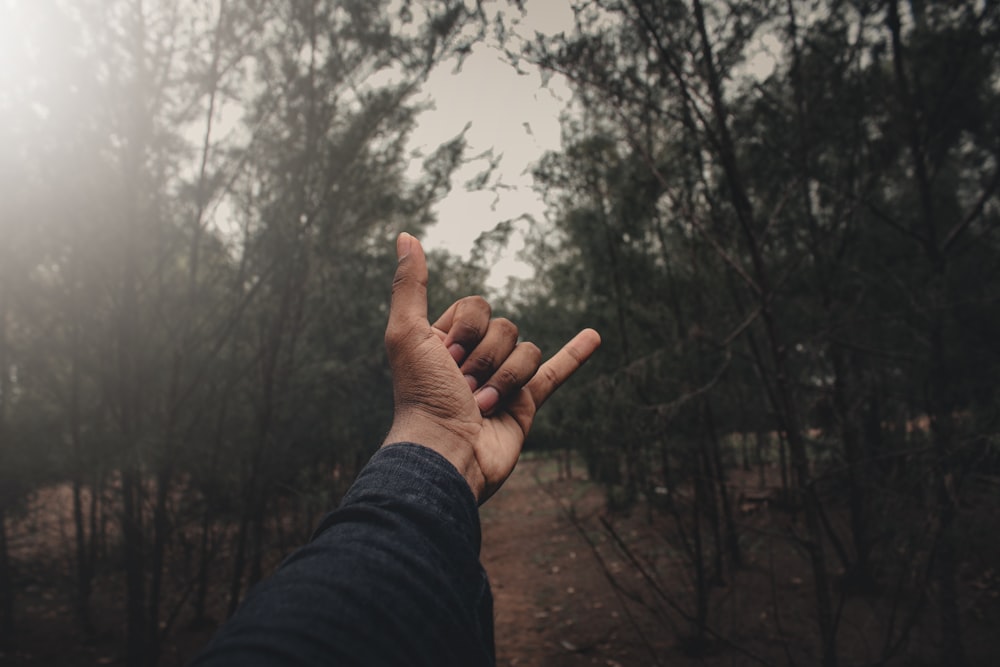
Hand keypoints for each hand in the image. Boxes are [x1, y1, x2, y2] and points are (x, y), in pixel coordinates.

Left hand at [383, 233, 600, 502]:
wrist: (447, 452)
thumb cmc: (422, 397)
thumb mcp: (407, 333)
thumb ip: (409, 286)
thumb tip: (406, 236)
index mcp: (444, 341)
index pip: (476, 307)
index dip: (465, 329)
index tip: (444, 358)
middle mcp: (472, 358)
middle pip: (503, 327)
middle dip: (485, 356)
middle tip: (462, 387)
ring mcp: (501, 379)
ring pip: (526, 349)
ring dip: (505, 378)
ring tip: (481, 406)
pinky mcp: (526, 402)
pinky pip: (555, 371)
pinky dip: (575, 354)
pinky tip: (593, 336)